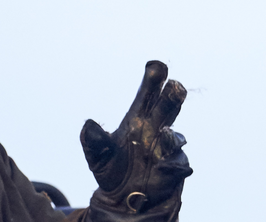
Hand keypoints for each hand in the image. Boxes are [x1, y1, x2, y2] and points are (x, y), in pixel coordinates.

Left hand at [80, 61, 192, 217]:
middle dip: (171, 97)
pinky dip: (172, 163)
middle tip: (175, 85)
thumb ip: (93, 142)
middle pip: (166, 108)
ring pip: (175, 136)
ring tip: (165, 133)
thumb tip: (88, 125)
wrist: (125, 201)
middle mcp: (156, 129)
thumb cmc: (112, 170)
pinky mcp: (175, 168)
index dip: (153, 81)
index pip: (147, 96)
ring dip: (172, 134)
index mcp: (137, 119)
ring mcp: (167, 149)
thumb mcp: (97, 158)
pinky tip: (162, 165)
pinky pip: (177, 164)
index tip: (158, 66)